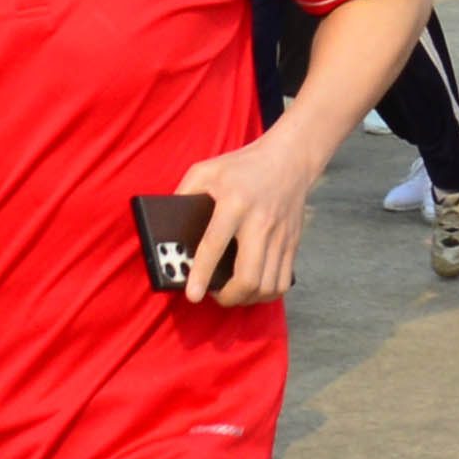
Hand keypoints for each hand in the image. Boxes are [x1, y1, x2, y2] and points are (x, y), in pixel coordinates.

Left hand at [169, 128, 316, 304]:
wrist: (290, 159)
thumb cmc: (241, 167)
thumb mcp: (206, 170)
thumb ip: (183, 194)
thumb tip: (166, 228)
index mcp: (234, 203)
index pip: (215, 245)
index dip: (202, 275)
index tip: (193, 296)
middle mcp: (260, 222)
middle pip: (248, 277)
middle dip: (228, 298)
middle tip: (214, 296)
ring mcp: (280, 236)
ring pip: (267, 285)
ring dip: (247, 299)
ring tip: (231, 293)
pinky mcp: (292, 243)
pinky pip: (282, 281)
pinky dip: (266, 294)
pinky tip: (252, 289)